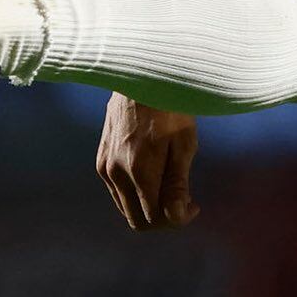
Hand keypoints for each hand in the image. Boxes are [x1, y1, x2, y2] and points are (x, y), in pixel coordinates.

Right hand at [96, 92, 200, 230]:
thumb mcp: (183, 144)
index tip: (195, 206)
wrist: (141, 76)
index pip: (155, 218)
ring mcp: (105, 167)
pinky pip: (118, 192)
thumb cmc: (170, 106)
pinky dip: (137, 194)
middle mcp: (116, 173)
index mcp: (139, 171)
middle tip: (186, 203)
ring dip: (150, 207)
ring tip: (173, 188)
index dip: (178, 220)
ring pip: (126, 208)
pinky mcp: (101, 160)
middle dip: (164, 219)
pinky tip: (155, 176)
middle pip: (138, 220)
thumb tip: (176, 216)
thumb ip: (177, 184)